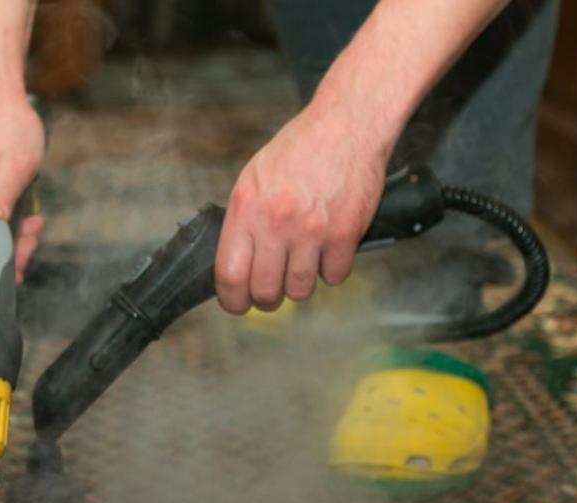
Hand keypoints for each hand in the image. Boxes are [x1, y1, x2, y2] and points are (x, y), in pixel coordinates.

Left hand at [214, 104, 390, 313]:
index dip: (232, 300)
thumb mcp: (254, 178)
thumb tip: (235, 262)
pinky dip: (332, 270)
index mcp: (246, 209)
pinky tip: (330, 250)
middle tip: (272, 292)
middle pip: (264, 291)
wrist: (347, 125)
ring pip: (299, 290)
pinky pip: (334, 277)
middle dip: (267, 299)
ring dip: (300, 284)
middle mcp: (275, 223)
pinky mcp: (344, 234)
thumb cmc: (301, 149)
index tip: (237, 304)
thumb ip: (243, 220)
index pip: (229, 275)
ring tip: (303, 263)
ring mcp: (311, 230)